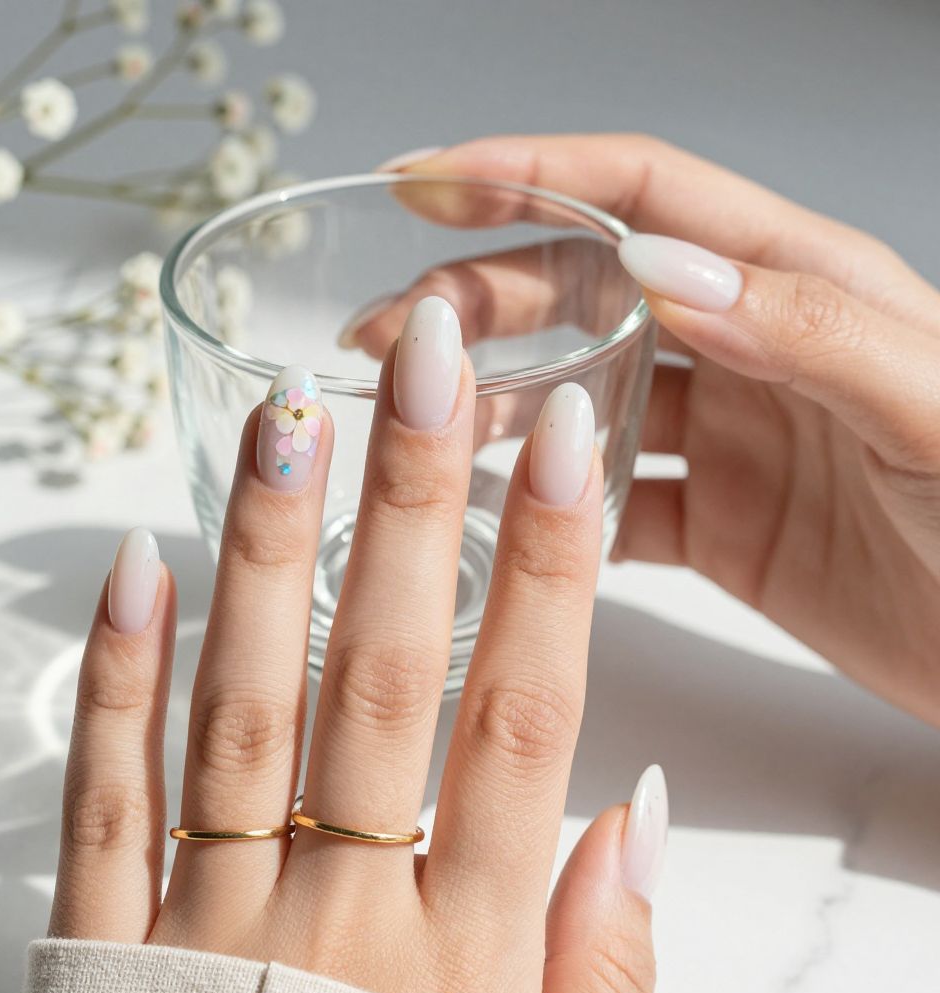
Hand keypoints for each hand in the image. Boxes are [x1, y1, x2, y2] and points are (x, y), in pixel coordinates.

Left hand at [48, 298, 665, 992]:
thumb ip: (609, 972)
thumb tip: (641, 810)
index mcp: (463, 952)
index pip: (523, 715)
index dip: (548, 567)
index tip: (560, 443)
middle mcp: (341, 911)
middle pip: (387, 674)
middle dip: (416, 506)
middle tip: (426, 367)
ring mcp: (213, 919)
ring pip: (245, 706)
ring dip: (266, 552)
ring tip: (287, 419)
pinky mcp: (110, 942)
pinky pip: (105, 796)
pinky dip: (118, 678)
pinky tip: (137, 566)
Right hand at [364, 136, 939, 725]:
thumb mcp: (931, 408)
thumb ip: (807, 329)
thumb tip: (666, 270)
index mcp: (799, 289)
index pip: (645, 197)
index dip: (533, 174)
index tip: (433, 177)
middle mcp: (751, 352)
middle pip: (589, 294)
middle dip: (481, 297)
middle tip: (400, 331)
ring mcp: (730, 440)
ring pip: (586, 400)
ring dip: (502, 402)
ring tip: (427, 419)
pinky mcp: (721, 525)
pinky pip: (614, 501)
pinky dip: (557, 505)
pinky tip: (510, 511)